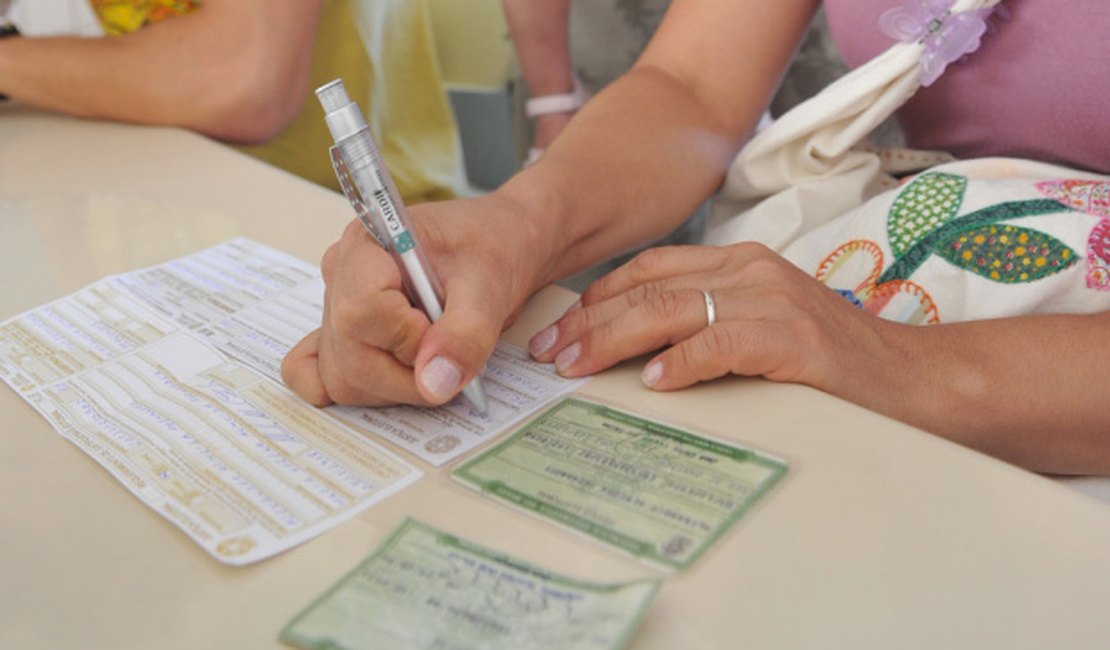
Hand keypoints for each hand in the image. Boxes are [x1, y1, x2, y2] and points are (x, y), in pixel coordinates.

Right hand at [282, 194, 549, 406]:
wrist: (495, 246)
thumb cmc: (489, 248)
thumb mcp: (490, 285)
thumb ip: (466, 333)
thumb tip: (435, 385)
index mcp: (367, 245)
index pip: (358, 312)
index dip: (405, 338)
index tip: (443, 331)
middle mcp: (340, 276)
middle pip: (349, 355)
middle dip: (408, 375)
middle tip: (452, 357)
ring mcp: (335, 309)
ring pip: (342, 378)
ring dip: (395, 387)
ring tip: (436, 356)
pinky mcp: (342, 336)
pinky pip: (320, 376)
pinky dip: (362, 391)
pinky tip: (397, 377)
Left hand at [527, 242, 907, 396]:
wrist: (909, 380)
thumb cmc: (825, 364)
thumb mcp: (755, 330)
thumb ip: (702, 326)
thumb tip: (630, 356)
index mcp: (736, 264)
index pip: (647, 270)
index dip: (594, 299)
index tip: (556, 330)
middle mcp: (749, 270)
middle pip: (646, 289)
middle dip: (587, 322)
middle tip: (547, 353)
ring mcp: (772, 299)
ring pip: (671, 310)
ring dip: (613, 339)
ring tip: (575, 367)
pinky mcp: (793, 337)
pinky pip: (721, 341)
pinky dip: (681, 362)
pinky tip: (652, 383)